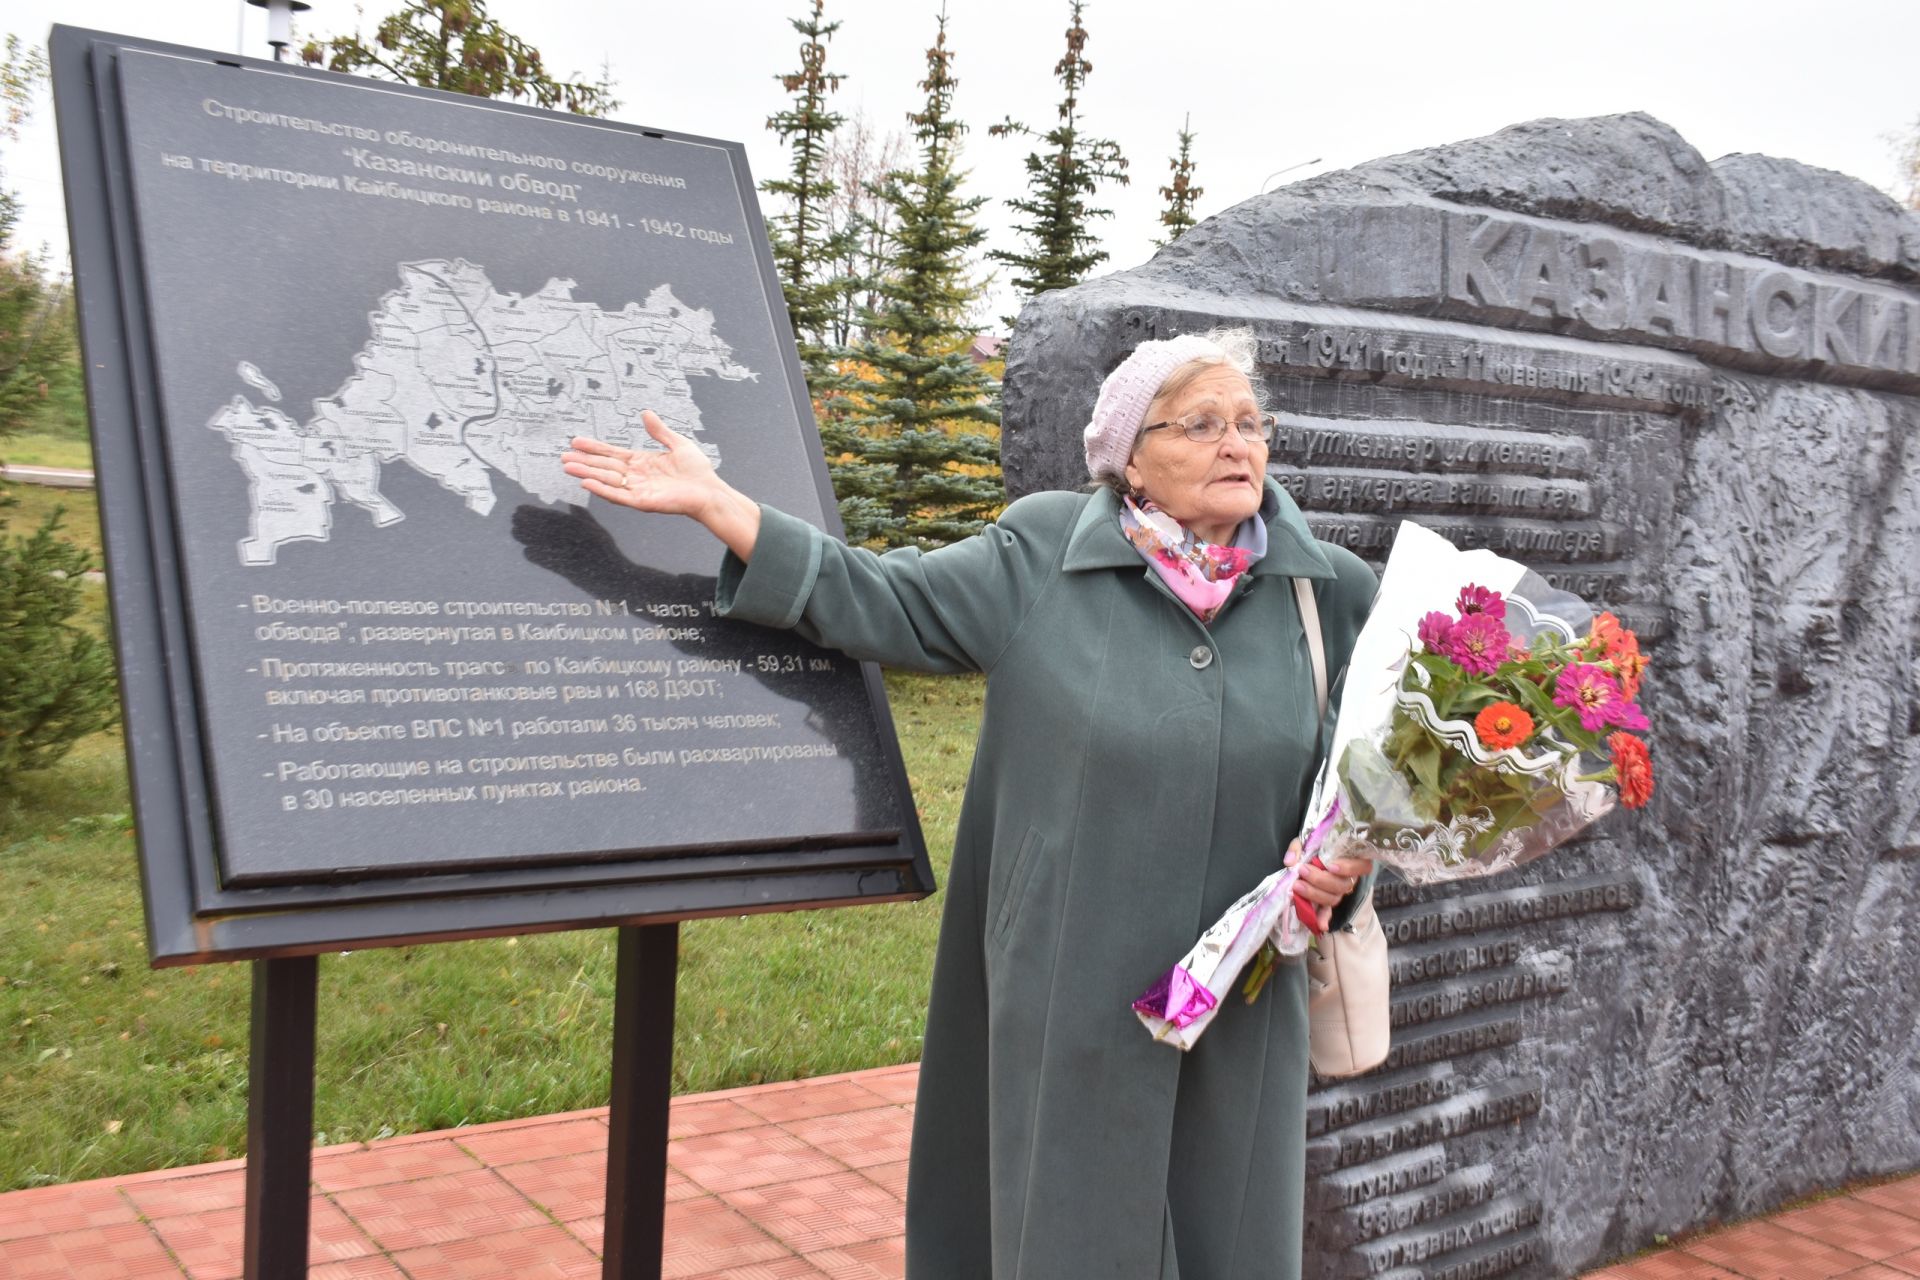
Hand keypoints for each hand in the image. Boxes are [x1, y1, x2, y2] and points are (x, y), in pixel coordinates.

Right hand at [563, 411, 722, 517]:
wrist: (710, 491)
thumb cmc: (698, 471)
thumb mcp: (677, 443)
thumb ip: (659, 431)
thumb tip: (646, 413)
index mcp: (642, 462)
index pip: (612, 453)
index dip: (594, 448)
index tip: (576, 442)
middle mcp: (636, 476)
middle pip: (604, 467)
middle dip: (584, 461)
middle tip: (563, 457)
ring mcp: (638, 489)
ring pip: (607, 480)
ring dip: (587, 473)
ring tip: (568, 467)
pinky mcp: (642, 501)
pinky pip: (618, 496)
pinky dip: (602, 489)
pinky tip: (587, 482)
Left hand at [1285, 839, 1373, 932]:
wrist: (1309, 854)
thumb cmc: (1314, 845)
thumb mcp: (1307, 840)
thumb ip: (1299, 847)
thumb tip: (1291, 862)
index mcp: (1352, 859)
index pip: (1362, 866)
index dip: (1349, 868)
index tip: (1330, 866)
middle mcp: (1349, 878)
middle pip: (1343, 885)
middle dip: (1321, 880)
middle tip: (1303, 870)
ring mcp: (1338, 892)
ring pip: (1334, 898)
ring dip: (1315, 894)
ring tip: (1297, 885)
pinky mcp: (1327, 901)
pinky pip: (1327, 911)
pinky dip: (1323, 918)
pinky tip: (1321, 926)